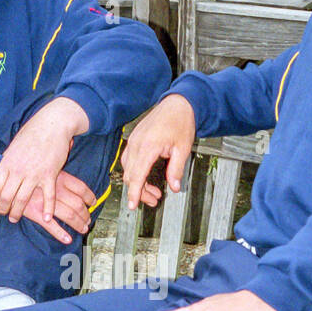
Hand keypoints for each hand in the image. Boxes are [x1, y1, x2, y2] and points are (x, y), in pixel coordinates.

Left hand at [0, 96, 90, 223]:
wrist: (52, 125)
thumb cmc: (32, 133)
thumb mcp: (14, 146)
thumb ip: (7, 160)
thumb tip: (1, 168)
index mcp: (7, 162)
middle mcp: (18, 170)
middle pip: (6, 197)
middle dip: (3, 209)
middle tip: (4, 214)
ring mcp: (34, 174)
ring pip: (22, 200)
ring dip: (17, 212)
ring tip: (15, 218)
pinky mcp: (49, 175)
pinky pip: (48, 197)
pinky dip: (47, 210)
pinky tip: (46, 218)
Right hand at [21, 169, 94, 244]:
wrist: (2, 173)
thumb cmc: (24, 169)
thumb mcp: (43, 166)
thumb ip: (56, 171)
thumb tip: (70, 166)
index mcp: (59, 177)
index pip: (81, 188)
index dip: (90, 197)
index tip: (93, 202)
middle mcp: (55, 189)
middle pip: (78, 204)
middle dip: (85, 215)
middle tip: (88, 221)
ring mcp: (45, 201)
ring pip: (69, 214)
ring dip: (78, 224)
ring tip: (83, 229)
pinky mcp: (34, 211)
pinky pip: (51, 225)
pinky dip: (61, 234)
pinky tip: (68, 239)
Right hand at [121, 95, 195, 210]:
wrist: (177, 104)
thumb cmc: (180, 122)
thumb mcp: (183, 149)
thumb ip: (176, 170)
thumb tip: (174, 187)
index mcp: (148, 147)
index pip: (137, 176)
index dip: (134, 193)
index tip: (133, 206)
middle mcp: (137, 144)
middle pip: (131, 175)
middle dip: (140, 191)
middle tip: (154, 199)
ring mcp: (133, 141)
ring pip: (128, 169)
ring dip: (138, 182)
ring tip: (153, 191)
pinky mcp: (133, 139)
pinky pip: (128, 160)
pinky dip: (135, 171)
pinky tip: (146, 177)